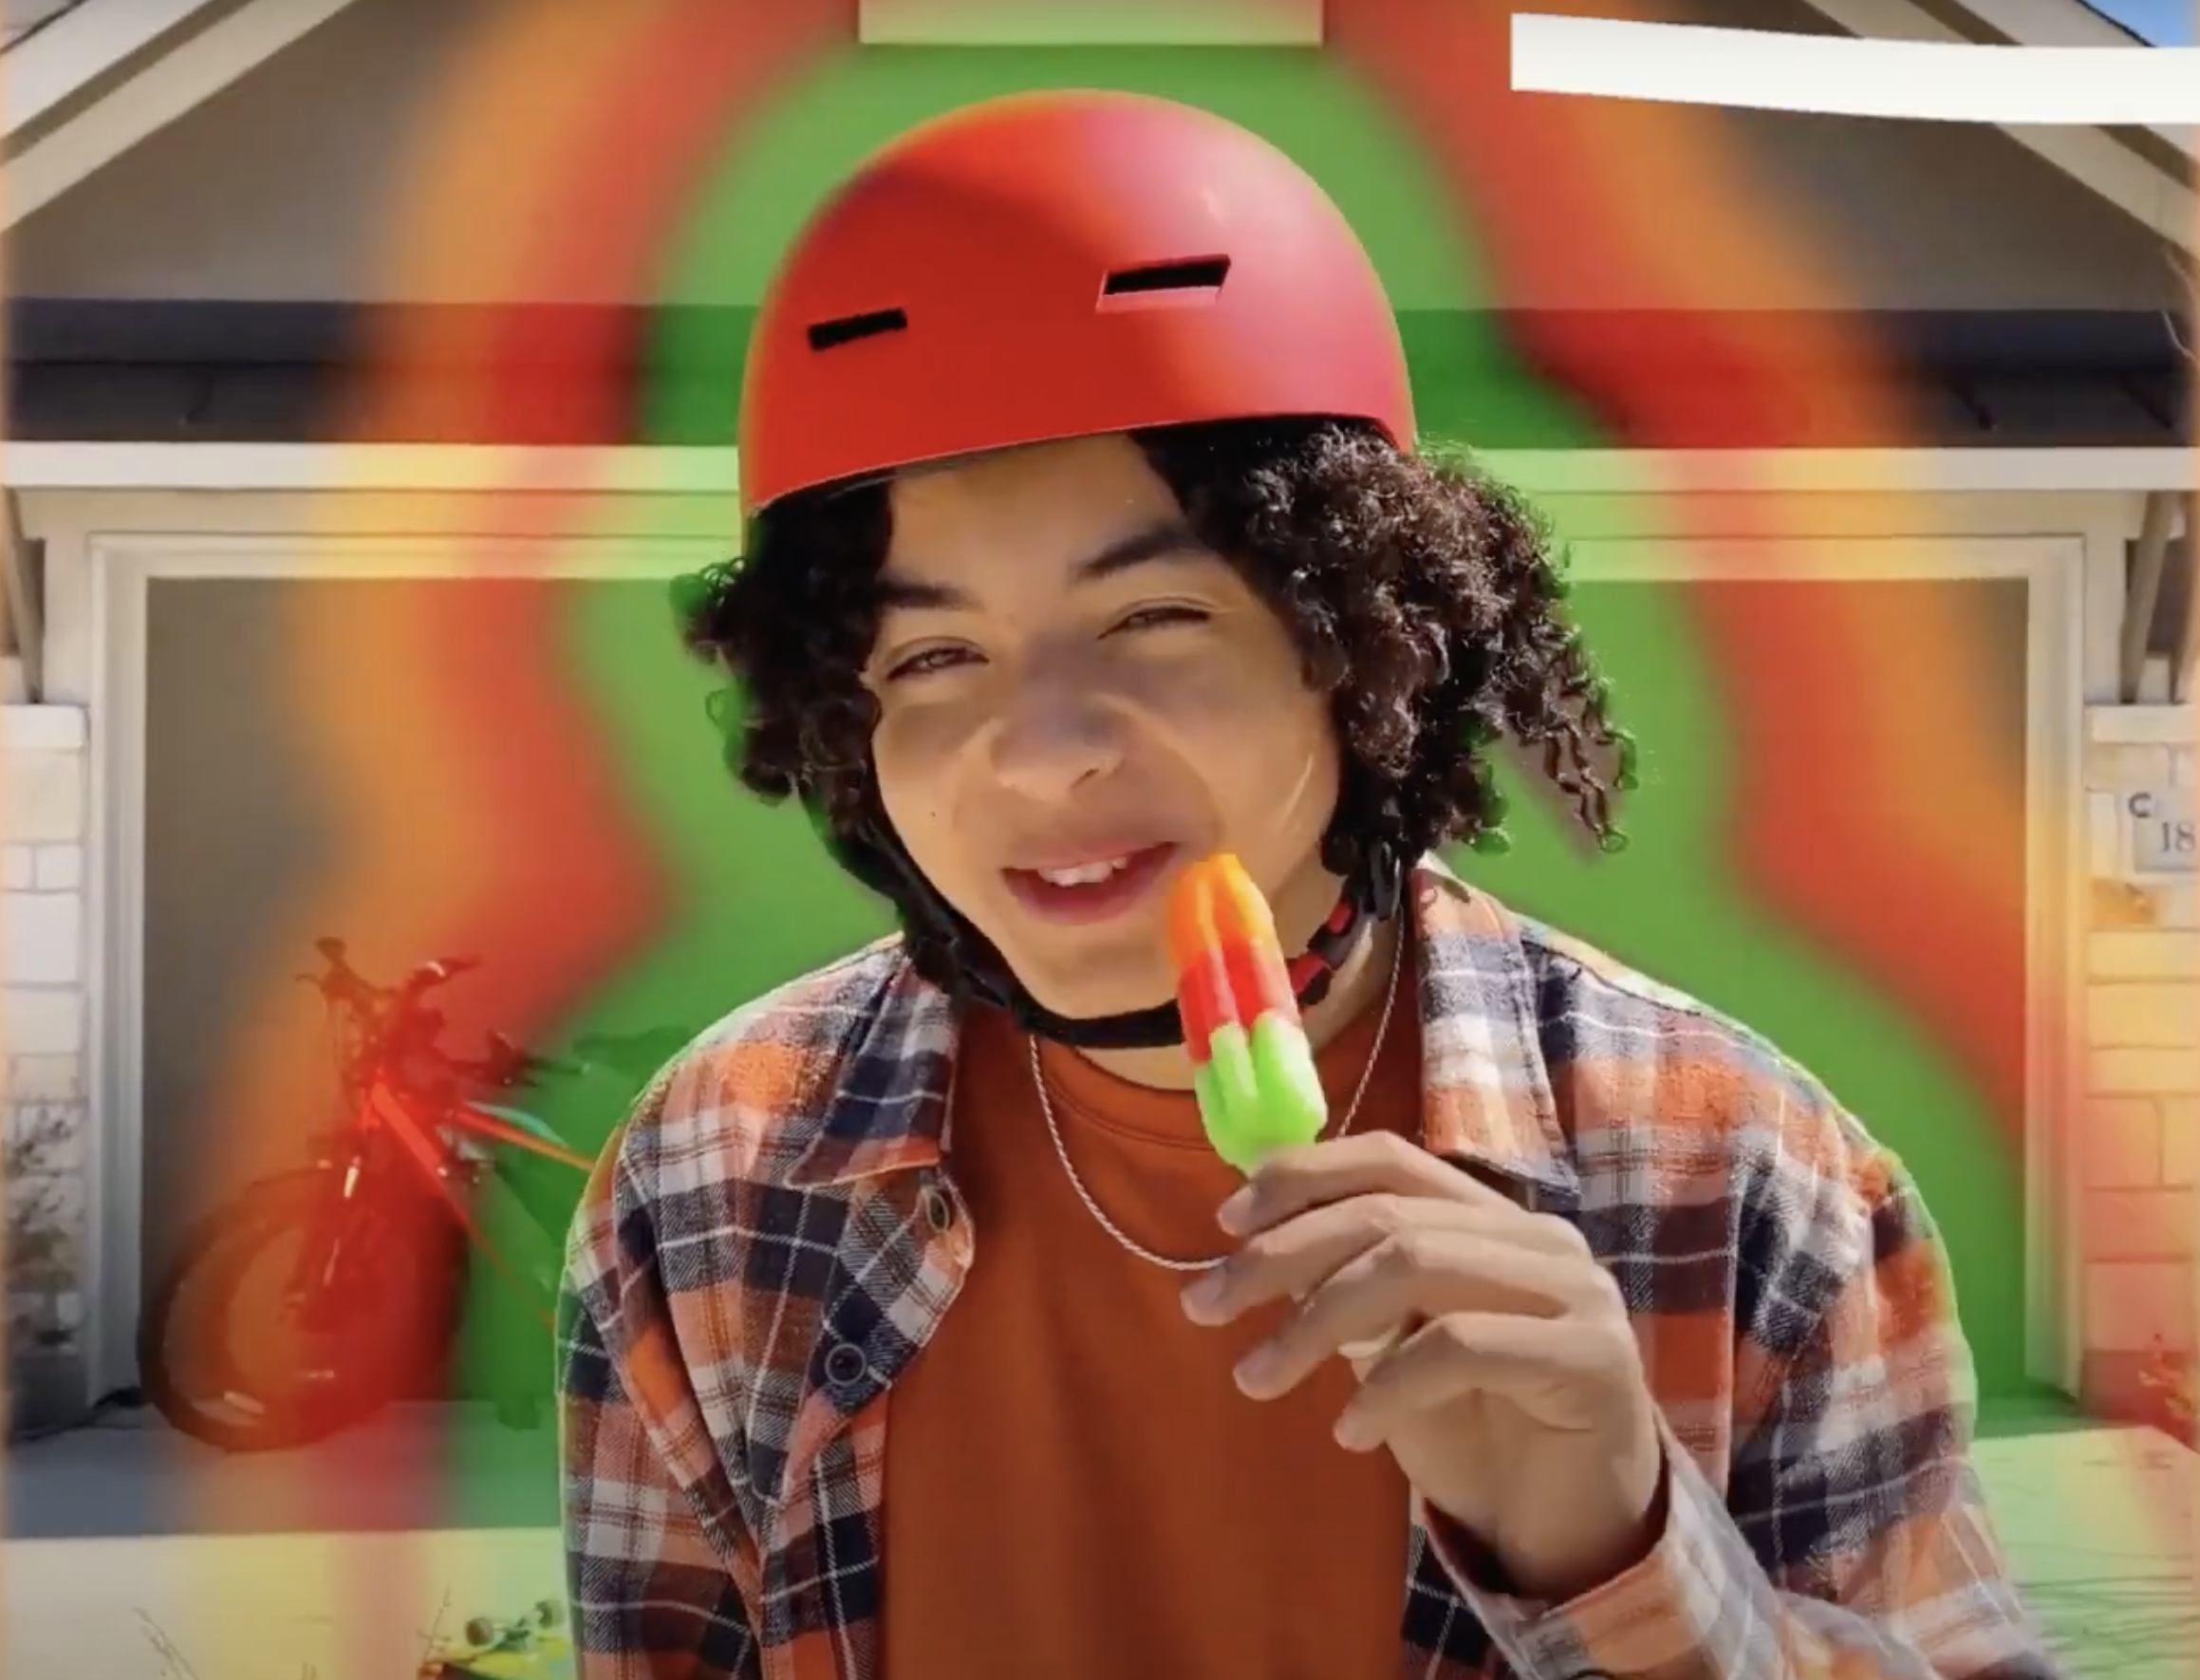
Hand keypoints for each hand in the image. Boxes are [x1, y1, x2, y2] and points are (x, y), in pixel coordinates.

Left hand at [1180, 1132, 1665, 1601]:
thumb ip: (1348, 1292)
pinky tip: (1349, 1432)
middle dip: (1280, 1255)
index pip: (1389, 1158)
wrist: (1573, 1534)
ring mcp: (1574, 1291)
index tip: (1223, 1222)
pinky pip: (1461, 1345)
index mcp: (1491, 1218)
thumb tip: (1254, 1243)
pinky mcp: (1592, 1356)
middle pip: (1389, 1213)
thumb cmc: (1479, 1437)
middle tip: (1204, 1305)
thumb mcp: (1392, 1352)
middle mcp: (1539, 1237)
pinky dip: (1387, 1386)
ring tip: (1255, 1377)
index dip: (1301, 1176)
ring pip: (1418, 1265)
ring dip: (1315, 1322)